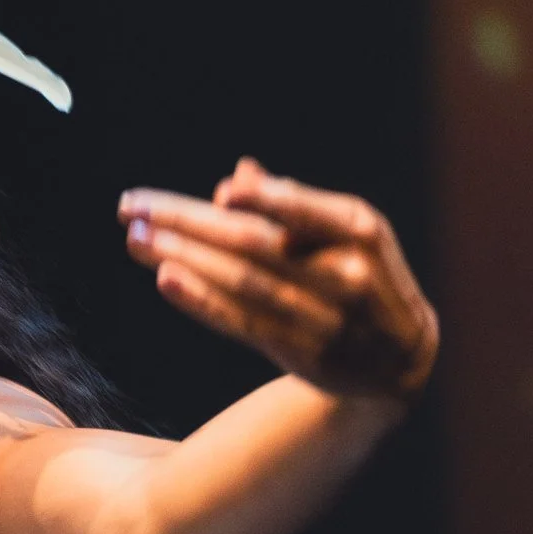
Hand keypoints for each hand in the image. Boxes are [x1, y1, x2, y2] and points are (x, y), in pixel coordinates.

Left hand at [118, 159, 436, 401]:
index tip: (221, 193)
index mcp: (359, 230)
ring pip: (241, 282)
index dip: (265, 200)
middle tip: (132, 205)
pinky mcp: (302, 353)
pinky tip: (165, 277)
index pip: (304, 210)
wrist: (400, 359)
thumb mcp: (346, 229)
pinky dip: (202, 300)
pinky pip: (242, 322)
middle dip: (187, 222)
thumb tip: (240, 175)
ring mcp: (324, 317)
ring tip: (135, 237)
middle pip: (255, 243)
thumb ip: (294, 203)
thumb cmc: (361, 272)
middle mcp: (345, 273)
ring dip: (181, 257)